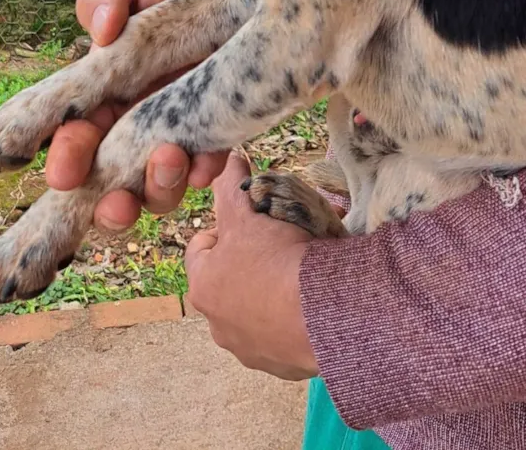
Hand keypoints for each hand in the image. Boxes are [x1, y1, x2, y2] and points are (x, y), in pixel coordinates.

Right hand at [45, 0, 229, 226]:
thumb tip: (100, 31)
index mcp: (100, 94)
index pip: (73, 140)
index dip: (66, 161)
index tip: (66, 169)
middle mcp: (130, 125)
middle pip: (108, 185)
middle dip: (108, 205)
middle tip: (116, 201)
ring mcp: (172, 135)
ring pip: (156, 192)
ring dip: (157, 191)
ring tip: (168, 161)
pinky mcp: (214, 134)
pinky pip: (206, 170)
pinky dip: (204, 171)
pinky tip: (208, 159)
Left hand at [186, 153, 318, 380]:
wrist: (324, 313)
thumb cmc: (277, 259)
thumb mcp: (248, 215)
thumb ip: (233, 188)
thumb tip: (229, 159)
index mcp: (203, 287)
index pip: (200, 248)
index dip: (225, 228)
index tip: (252, 221)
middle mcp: (218, 325)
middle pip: (227, 281)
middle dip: (250, 261)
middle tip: (279, 243)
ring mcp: (249, 349)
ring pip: (254, 311)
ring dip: (270, 292)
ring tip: (299, 272)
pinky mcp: (280, 366)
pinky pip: (281, 335)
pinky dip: (291, 318)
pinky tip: (311, 300)